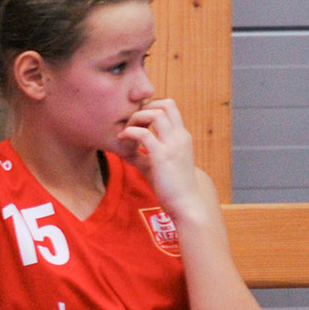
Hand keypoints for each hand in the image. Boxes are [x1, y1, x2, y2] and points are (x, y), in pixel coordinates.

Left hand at [116, 98, 201, 213]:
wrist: (186, 205)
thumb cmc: (173, 188)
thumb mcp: (157, 166)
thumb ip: (143, 156)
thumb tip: (125, 151)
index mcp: (181, 137)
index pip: (170, 107)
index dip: (152, 107)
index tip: (137, 119)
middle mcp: (180, 137)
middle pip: (166, 104)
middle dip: (145, 107)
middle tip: (130, 121)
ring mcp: (172, 145)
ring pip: (155, 114)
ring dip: (136, 117)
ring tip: (125, 130)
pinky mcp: (162, 156)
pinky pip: (143, 134)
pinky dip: (129, 133)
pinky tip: (121, 140)